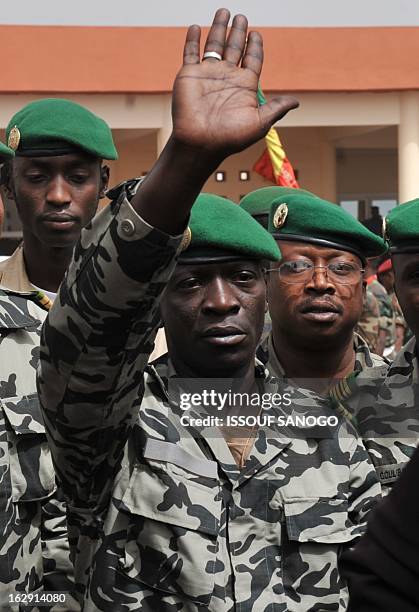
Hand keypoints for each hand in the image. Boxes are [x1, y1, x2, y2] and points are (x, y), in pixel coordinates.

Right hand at [172, 8, 298, 158]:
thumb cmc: (229, 138)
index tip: (256, 34)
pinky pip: (190, 53)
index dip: (255, 46)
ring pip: (214, 45)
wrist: (200, 143)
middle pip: (235, 48)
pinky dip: (192, 40)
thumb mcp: (260, 124)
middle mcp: (227, 78)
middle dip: (238, 32)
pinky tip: (195, 28)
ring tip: (224, 11)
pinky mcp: (189, 74)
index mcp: (244, 86)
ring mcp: (207, 74)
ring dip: (218, 28)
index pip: (252, 59)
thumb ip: (276, 109)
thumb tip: (296, 102)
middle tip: (241, 17)